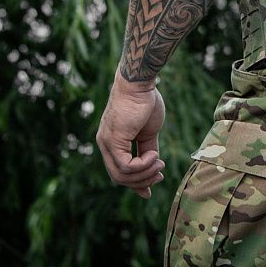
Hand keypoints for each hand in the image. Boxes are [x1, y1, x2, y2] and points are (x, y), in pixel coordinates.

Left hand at [96, 74, 165, 198]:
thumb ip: (147, 150)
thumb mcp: (148, 132)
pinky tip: (154, 155)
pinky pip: (125, 165)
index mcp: (113, 142)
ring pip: (121, 175)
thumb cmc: (145, 102)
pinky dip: (142, 165)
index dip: (137, 182)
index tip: (155, 183)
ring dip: (145, 174)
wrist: (140, 84)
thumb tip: (154, 168)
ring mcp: (107, 143)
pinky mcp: (112, 140)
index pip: (119, 171)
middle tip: (160, 173)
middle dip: (142, 181)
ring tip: (159, 163)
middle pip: (119, 178)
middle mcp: (105, 145)